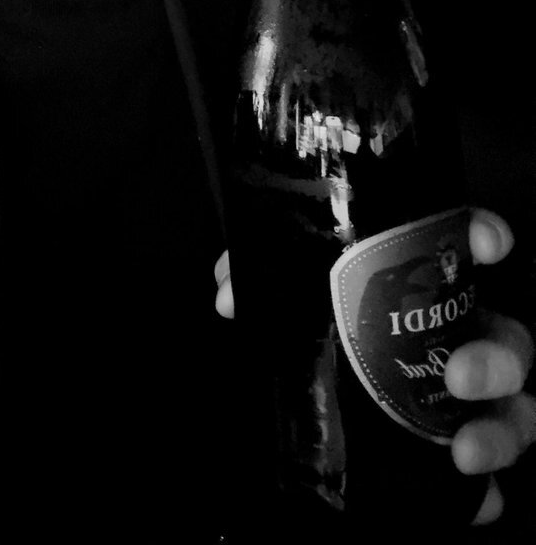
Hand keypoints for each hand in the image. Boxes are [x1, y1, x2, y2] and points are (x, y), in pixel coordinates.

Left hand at [213, 208, 535, 525]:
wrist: (309, 414)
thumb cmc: (314, 329)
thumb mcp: (285, 298)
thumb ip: (259, 281)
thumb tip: (230, 294)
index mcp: (423, 286)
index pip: (466, 246)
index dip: (485, 238)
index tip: (491, 245)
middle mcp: (459, 336)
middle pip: (509, 337)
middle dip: (497, 356)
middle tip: (458, 376)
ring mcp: (470, 399)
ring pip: (517, 409)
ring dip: (501, 429)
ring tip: (463, 451)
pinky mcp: (460, 454)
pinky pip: (492, 479)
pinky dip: (488, 493)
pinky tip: (477, 500)